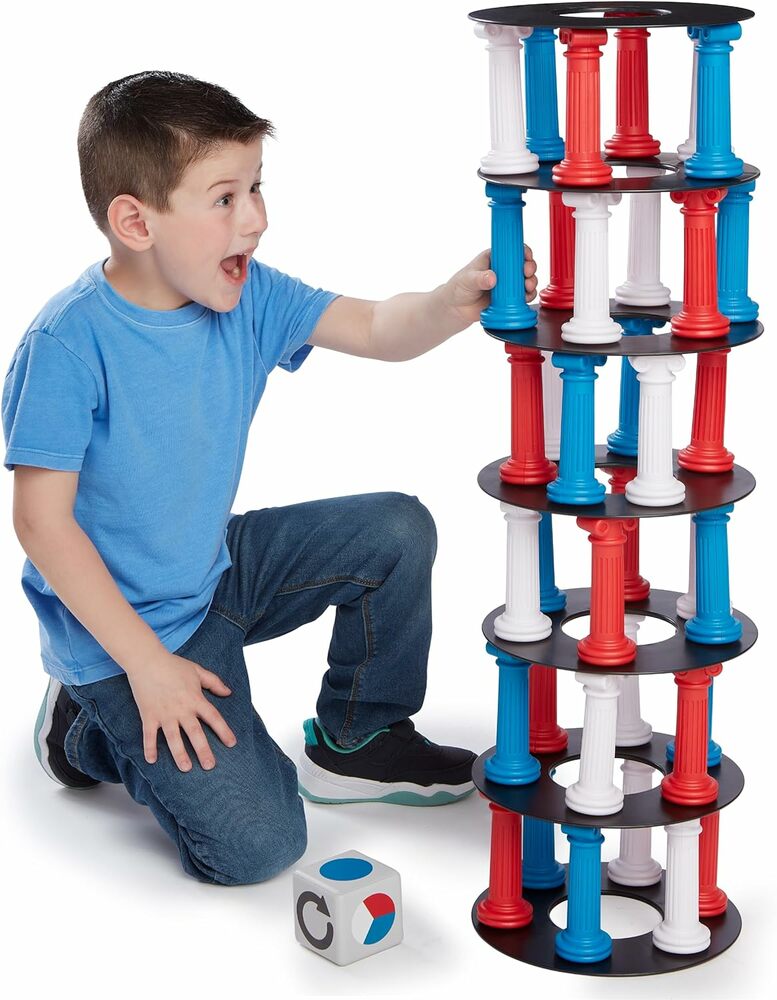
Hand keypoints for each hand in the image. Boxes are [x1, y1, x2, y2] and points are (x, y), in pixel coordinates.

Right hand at [126, 651, 236, 770]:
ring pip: (173, 738)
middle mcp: (181, 709)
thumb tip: (228, 693)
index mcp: (195, 699)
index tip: (232, 744)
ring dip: (179, 754)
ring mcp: (164, 714)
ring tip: (185, 768)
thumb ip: (214, 682)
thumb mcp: (198, 671)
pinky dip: (149, 748)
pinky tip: (151, 760)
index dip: (224, 731)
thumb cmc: (173, 665)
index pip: (214, 718)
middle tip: (209, 766)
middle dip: (203, 750)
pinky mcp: (149, 715)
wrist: (147, 660)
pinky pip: (149, 735)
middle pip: (195, 733)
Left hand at [442, 245, 537, 328]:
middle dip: (530, 268)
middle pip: (523, 264)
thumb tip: (492, 278)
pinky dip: (528, 296)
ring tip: (527, 287)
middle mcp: (503, 270)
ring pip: (526, 280)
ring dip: (531, 282)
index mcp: (494, 258)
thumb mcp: (467, 280)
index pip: (512, 250)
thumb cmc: (459, 287)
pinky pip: (523, 296)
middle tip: (527, 274)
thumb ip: (479, 279)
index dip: (523, 251)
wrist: (456, 309)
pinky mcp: (509, 299)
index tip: (526, 257)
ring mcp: (507, 284)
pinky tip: (526, 297)